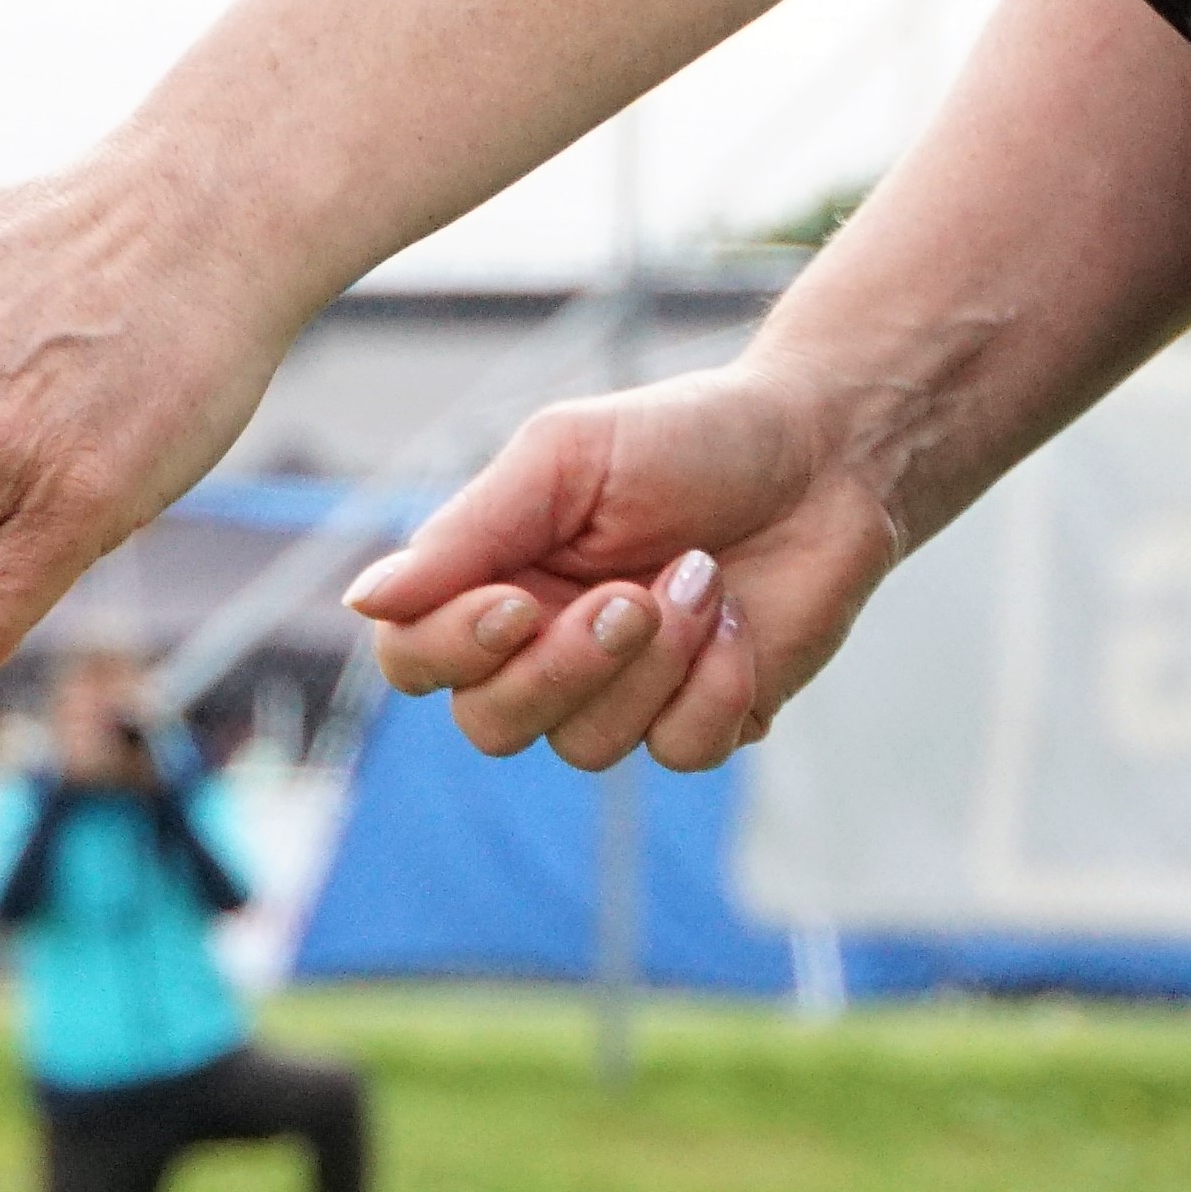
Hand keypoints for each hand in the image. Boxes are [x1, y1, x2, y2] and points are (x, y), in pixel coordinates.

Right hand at [345, 361, 900, 774]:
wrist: (826, 454)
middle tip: (633, 596)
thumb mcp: (564, 459)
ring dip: (654, 664)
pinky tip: (738, 622)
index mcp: (492, 581)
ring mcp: (619, 697)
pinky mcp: (696, 722)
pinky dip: (714, 686)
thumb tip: (363, 602)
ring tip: (703, 579)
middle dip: (563, 668)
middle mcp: (542, 650)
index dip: (454, 651)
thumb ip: (468, 533)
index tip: (519, 603)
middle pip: (490, 726)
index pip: (415, 658)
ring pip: (586, 747)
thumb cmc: (687, 439)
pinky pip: (676, 752)